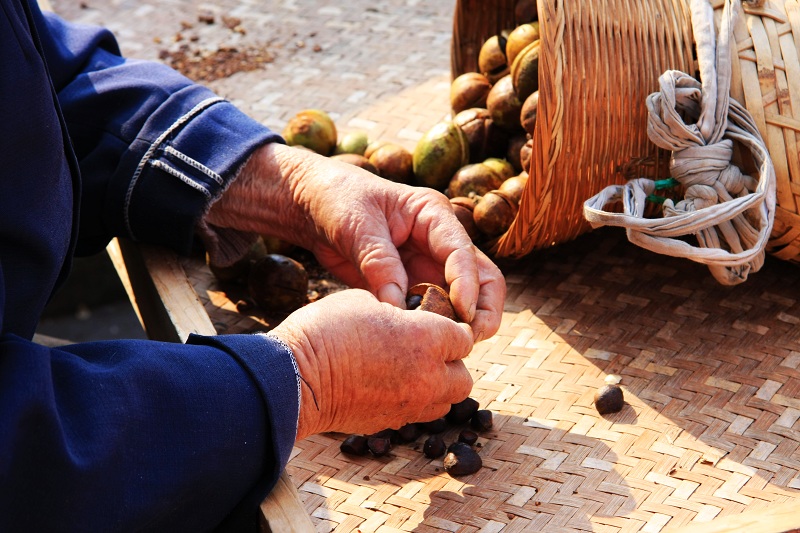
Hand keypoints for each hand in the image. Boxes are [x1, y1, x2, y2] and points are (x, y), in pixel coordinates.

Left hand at [206, 142, 505, 340]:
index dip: (467, 283)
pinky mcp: (410, 284)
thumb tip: (398, 306)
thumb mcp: (356, 226)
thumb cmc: (336, 200)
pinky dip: (432, 327)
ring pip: (462, 298)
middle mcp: (438, 240)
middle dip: (483, 309)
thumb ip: (379, 263)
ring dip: (461, 323)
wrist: (312, 205)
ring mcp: (427, 263)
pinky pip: (431, 309)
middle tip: (469, 339)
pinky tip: (420, 343)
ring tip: (450, 347)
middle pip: (481, 276)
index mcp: (432, 214)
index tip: (464, 313)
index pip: (462, 250)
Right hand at [271, 289, 474, 439]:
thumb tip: (403, 319)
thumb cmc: (325, 331)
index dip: (451, 329)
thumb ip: (396, 311)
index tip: (437, 324)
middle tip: (428, 350)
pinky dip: (412, 401)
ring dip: (437, 386)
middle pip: (463, 378)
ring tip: (411, 371)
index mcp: (426, 338)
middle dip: (452, 364)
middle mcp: (427, 376)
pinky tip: (389, 385)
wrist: (294, 378)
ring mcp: (410, 405)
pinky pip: (416, 414)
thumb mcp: (364, 301)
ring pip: (444, 401)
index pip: (463, 337)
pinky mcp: (390, 422)